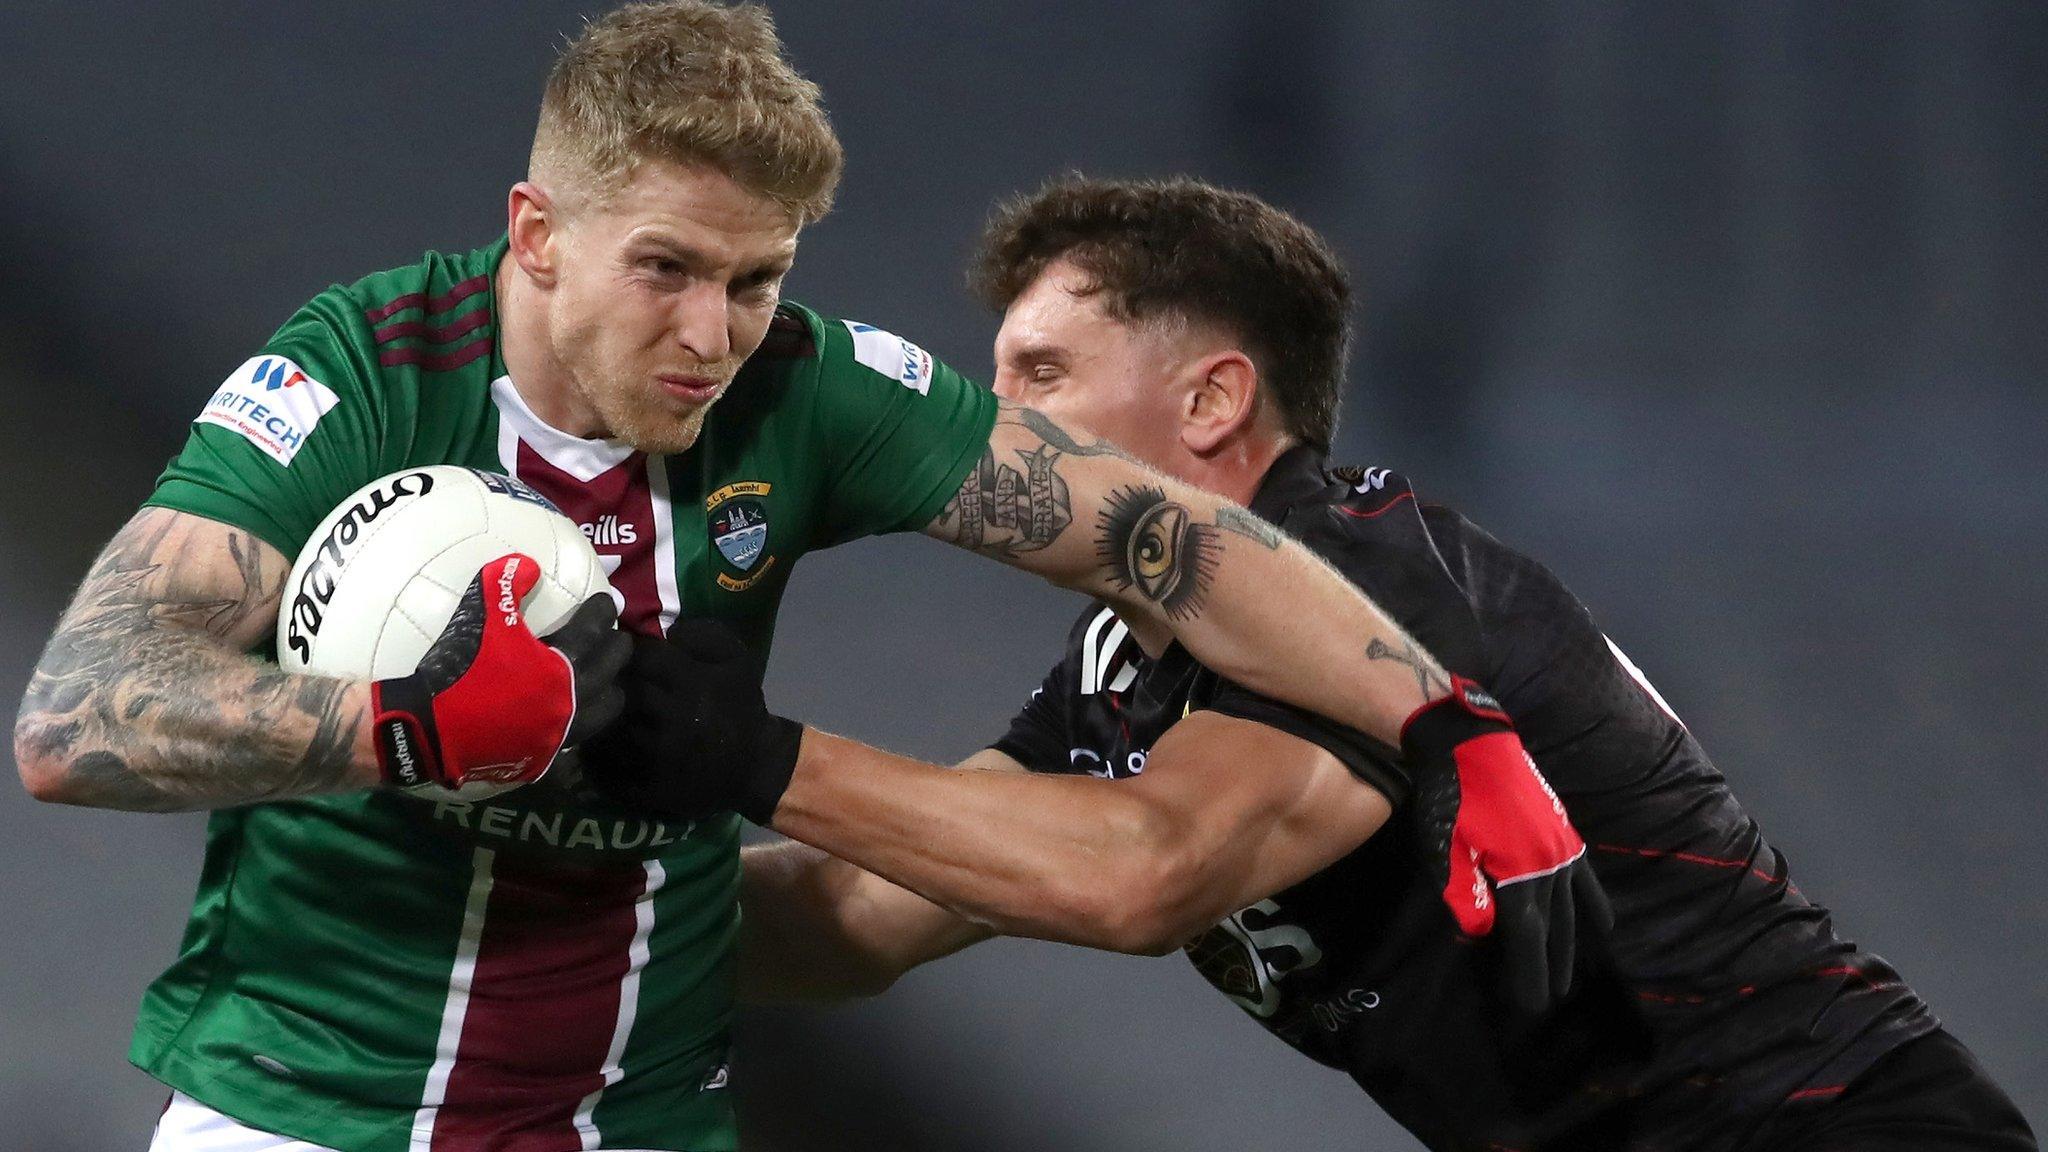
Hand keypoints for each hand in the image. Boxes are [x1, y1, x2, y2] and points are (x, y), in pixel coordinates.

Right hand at [370, 553, 626, 790]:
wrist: (425, 728)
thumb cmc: (458, 667)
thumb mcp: (479, 614)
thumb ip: (504, 584)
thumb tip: (527, 565)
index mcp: (560, 667)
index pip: (594, 632)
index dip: (602, 613)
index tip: (606, 603)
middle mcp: (569, 704)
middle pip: (609, 674)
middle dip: (616, 653)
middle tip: (616, 641)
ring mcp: (557, 737)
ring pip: (600, 714)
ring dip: (605, 694)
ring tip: (603, 683)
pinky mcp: (539, 763)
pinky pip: (571, 750)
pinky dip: (576, 733)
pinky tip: (569, 724)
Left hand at [579, 618, 804, 823]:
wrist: (755, 767)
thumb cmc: (741, 708)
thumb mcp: (736, 660)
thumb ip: (703, 635)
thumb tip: (663, 629)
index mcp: (692, 683)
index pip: (640, 656)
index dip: (625, 650)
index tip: (620, 651)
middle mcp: (671, 718)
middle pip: (619, 690)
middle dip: (607, 682)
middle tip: (599, 679)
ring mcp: (657, 756)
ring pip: (607, 730)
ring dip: (596, 719)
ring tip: (592, 711)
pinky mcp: (649, 788)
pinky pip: (607, 771)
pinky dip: (595, 759)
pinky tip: (595, 746)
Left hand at [1402, 676, 1612, 1013]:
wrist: (1472, 743)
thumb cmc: (1451, 796)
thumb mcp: (1447, 849)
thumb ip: (1466, 896)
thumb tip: (1484, 934)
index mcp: (1519, 875)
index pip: (1530, 938)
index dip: (1530, 973)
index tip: (1531, 1004)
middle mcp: (1549, 868)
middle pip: (1556, 929)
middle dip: (1552, 967)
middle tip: (1550, 1000)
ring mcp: (1562, 849)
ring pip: (1573, 909)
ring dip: (1573, 945)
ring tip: (1571, 976)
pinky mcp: (1564, 832)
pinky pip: (1586, 879)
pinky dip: (1594, 906)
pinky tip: (1601, 925)